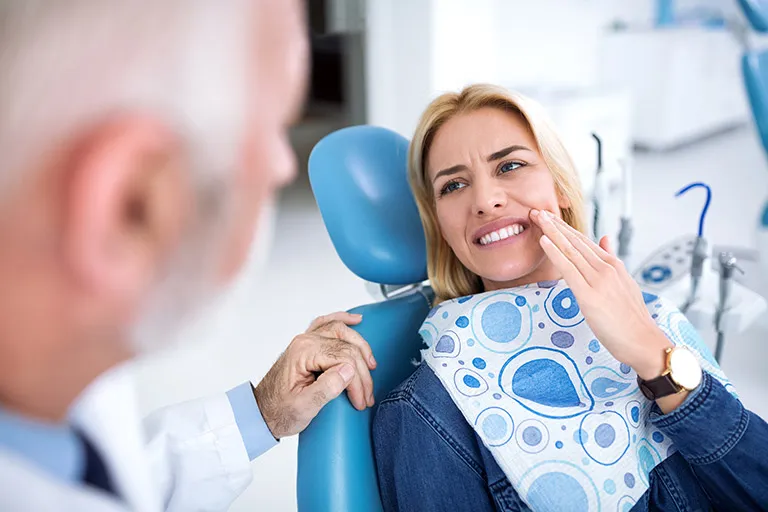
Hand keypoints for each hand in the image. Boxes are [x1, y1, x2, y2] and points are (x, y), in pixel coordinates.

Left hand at [253, 311, 375, 438]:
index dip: (357, 380)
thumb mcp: (303, 407)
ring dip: (360, 346)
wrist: (262, 413)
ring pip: (342, 331)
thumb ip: (326, 388)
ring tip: (371, 365)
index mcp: (303, 352)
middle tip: (366, 394)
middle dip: (362, 372)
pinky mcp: (308, 344)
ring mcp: (306, 340)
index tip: (360, 400)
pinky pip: (327, 324)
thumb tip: (349, 370)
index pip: (343, 358)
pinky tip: (356, 320)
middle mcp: (305, 341)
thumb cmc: (279, 411)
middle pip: (346, 346)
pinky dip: (343, 320)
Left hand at [529, 209, 671, 379]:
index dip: (565, 228)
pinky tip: (543, 240)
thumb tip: (604, 238)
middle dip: (554, 224)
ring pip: (570, 250)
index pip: (584, 241)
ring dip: (551, 232)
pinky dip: (555, 252)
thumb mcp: (625, 283)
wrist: (644, 342)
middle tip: (536, 210)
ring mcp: (598, 281)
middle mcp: (606, 268)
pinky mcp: (589, 296)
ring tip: (537, 217)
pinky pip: (568, 269)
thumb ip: (612, 260)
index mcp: (613, 265)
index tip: (550, 216)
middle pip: (575, 241)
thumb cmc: (633, 319)